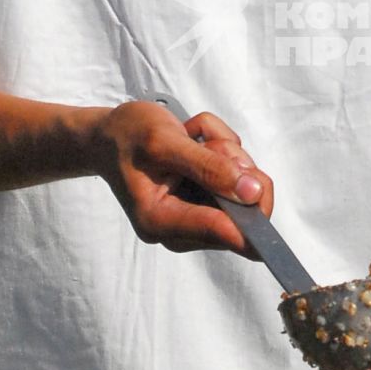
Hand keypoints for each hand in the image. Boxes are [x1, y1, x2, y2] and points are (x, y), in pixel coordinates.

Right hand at [91, 101, 273, 255]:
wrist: (109, 135)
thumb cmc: (127, 136)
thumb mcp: (164, 142)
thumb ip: (208, 167)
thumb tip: (253, 192)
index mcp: (161, 222)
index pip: (225, 234)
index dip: (254, 217)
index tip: (262, 189)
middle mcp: (181, 228)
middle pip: (244, 211)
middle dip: (233, 167)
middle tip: (206, 143)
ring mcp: (196, 215)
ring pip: (244, 187)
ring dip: (227, 153)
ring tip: (192, 138)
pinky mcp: (206, 200)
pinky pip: (236, 175)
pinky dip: (222, 150)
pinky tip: (193, 140)